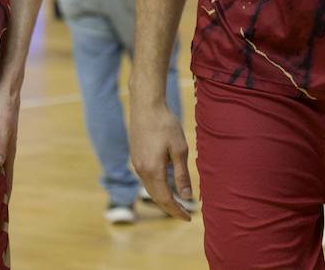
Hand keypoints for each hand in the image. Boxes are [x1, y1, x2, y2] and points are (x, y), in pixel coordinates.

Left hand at [0, 76, 20, 186]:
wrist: (8, 79)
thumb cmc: (5, 99)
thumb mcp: (3, 120)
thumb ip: (0, 140)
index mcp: (8, 145)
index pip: (8, 174)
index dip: (6, 190)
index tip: (3, 209)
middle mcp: (5, 144)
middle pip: (3, 172)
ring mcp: (0, 137)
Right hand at [130, 97, 193, 220]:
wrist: (145, 105)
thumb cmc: (165, 124)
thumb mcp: (179, 150)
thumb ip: (181, 175)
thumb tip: (187, 196)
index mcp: (153, 170)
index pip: (166, 199)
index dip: (177, 211)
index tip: (189, 218)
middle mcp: (141, 170)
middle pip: (156, 196)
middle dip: (170, 207)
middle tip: (184, 214)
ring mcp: (136, 163)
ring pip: (150, 188)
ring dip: (163, 197)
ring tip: (177, 201)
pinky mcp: (135, 155)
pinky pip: (146, 178)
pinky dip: (157, 186)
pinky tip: (166, 183)